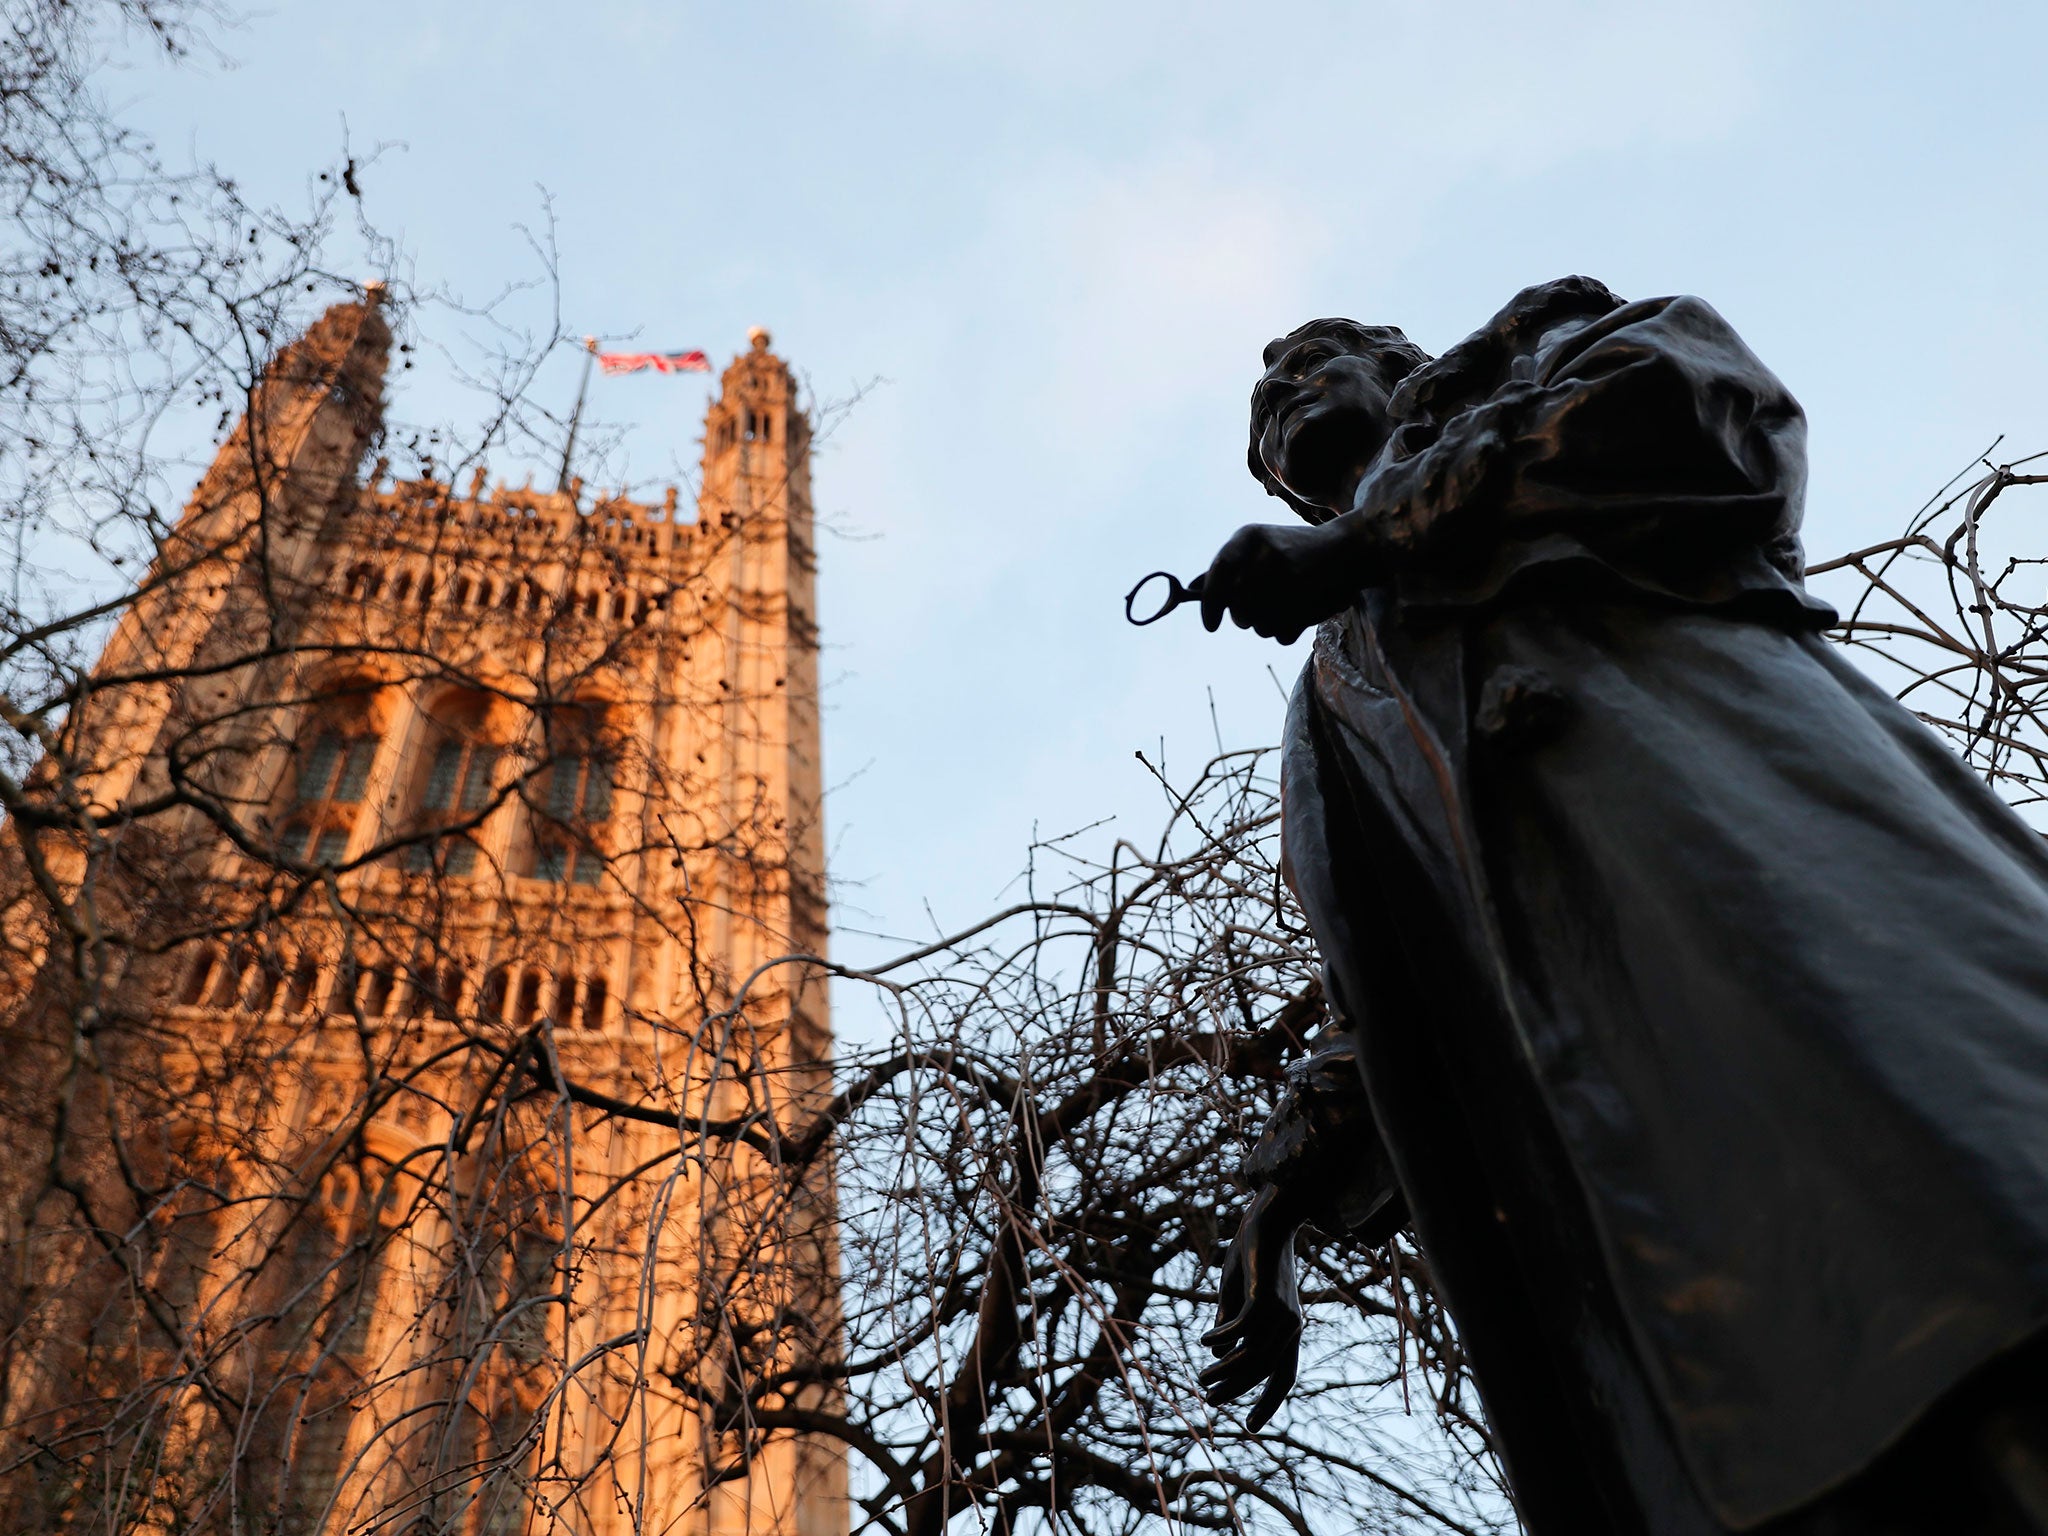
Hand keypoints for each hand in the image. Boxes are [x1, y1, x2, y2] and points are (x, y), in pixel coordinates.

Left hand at [1197, 520, 1365, 643]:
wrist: (1347, 550)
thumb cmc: (1293, 551)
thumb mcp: (1257, 547)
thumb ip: (1225, 568)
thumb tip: (1188, 588)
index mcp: (1249, 536)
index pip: (1218, 575)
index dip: (1210, 604)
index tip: (1211, 625)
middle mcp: (1267, 554)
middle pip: (1238, 609)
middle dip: (1246, 616)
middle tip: (1261, 605)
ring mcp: (1290, 577)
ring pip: (1258, 626)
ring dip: (1267, 624)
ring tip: (1285, 602)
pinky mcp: (1310, 599)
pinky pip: (1281, 633)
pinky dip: (1287, 629)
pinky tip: (1300, 608)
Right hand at [1199, 1183, 1304, 1429]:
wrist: (1268, 1217)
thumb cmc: (1253, 1255)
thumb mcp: (1238, 1295)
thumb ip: (1231, 1323)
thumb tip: (1219, 1353)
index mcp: (1289, 1328)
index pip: (1283, 1375)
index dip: (1269, 1402)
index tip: (1251, 1426)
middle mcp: (1291, 1325)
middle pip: (1265, 1371)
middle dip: (1238, 1391)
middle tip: (1210, 1402)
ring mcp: (1281, 1311)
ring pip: (1254, 1355)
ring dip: (1226, 1370)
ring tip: (1201, 1377)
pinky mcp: (1265, 1296)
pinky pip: (1242, 1329)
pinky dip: (1221, 1338)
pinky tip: (1203, 1340)